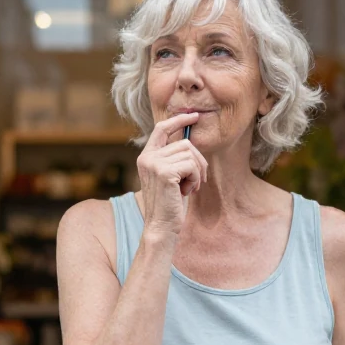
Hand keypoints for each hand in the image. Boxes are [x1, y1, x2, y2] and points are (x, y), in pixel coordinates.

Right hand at [135, 113, 207, 235]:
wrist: (161, 227)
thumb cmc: (169, 204)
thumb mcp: (171, 176)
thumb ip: (174, 158)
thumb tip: (190, 139)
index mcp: (146, 157)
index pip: (162, 128)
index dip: (179, 120)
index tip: (194, 117)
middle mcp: (147, 157)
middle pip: (185, 144)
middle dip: (198, 161)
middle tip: (196, 180)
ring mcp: (154, 164)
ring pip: (190, 154)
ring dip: (197, 172)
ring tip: (189, 187)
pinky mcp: (164, 172)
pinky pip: (192, 165)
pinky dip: (197, 179)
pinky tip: (188, 191)